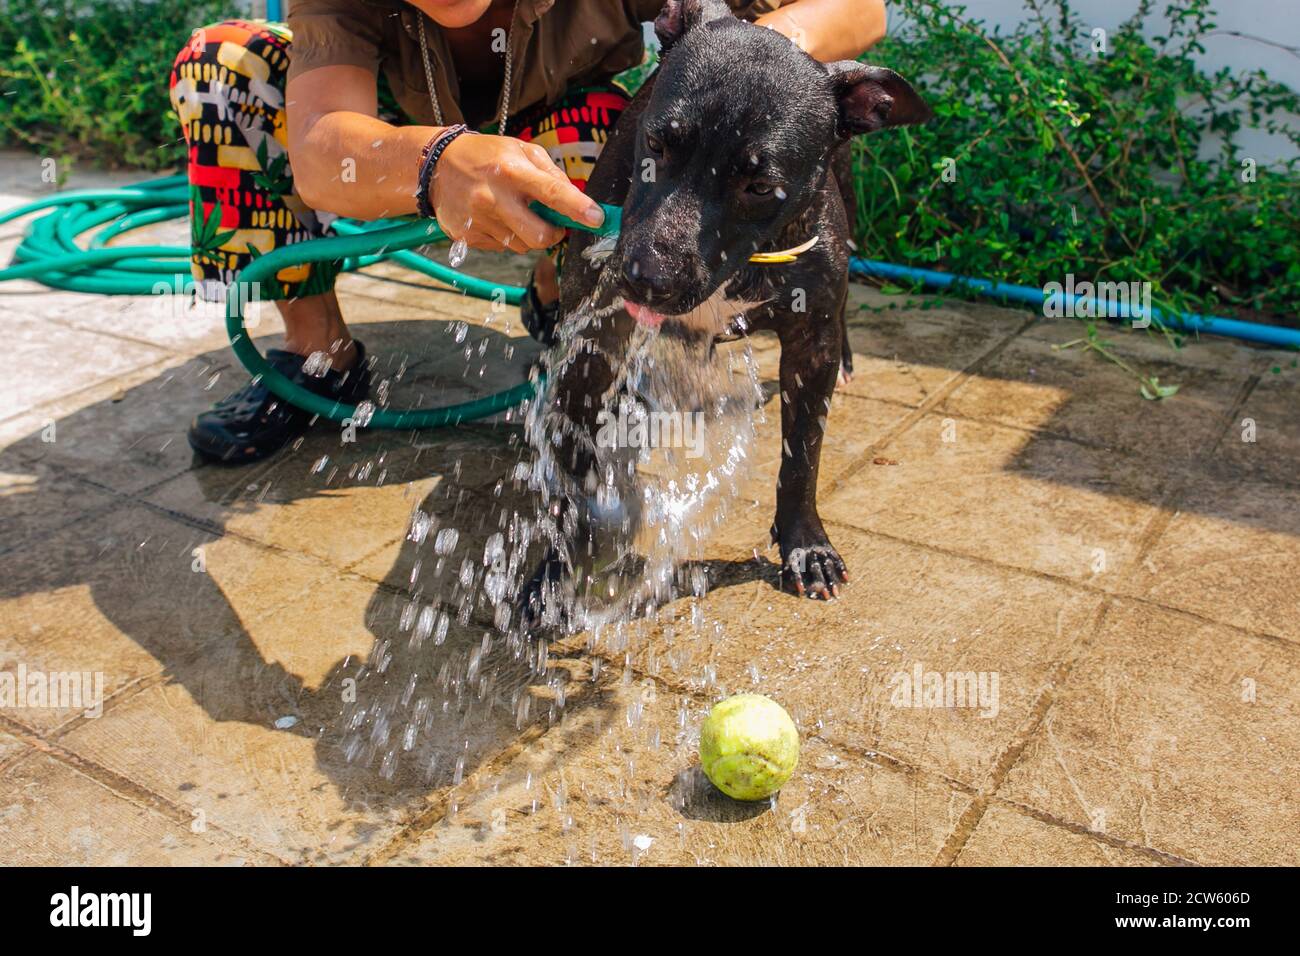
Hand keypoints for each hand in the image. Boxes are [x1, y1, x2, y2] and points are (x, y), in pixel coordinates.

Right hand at [430, 133, 604, 252]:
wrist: (435, 166)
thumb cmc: (486, 156)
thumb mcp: (520, 150)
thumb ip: (551, 174)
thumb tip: (577, 200)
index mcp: (511, 171)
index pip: (552, 193)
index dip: (578, 208)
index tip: (596, 218)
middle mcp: (493, 198)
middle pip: (539, 237)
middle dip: (554, 235)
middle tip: (553, 223)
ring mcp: (479, 221)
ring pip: (521, 246)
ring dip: (528, 234)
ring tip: (515, 212)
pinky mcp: (467, 237)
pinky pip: (502, 248)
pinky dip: (507, 237)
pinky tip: (496, 218)